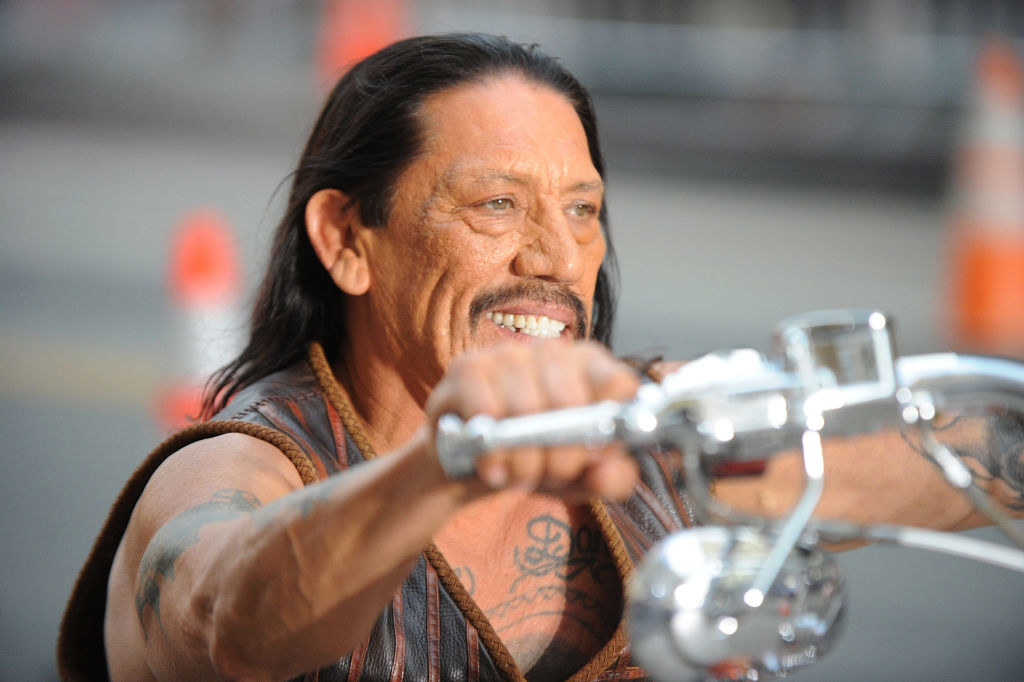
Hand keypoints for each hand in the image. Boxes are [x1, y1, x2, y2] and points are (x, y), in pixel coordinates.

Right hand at [425, 340, 640, 500]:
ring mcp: (508, 355)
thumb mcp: (583, 477)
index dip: (609, 428)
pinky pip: (487, 411)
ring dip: (524, 461)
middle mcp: (552, 351)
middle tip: (551, 476)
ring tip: (519, 474)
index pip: (619, 384)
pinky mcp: (468, 367)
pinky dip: (491, 450)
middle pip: (570, 404)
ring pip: (526, 411)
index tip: (595, 456)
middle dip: (562, 458)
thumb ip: (611, 478)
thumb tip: (606, 470)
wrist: (475, 463)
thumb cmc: (539, 459)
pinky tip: (493, 466)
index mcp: (591, 367)